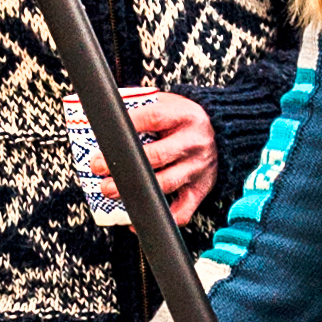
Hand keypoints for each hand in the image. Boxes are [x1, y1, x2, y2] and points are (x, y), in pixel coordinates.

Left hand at [83, 90, 216, 226]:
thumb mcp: (170, 104)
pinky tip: (136, 218)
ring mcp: (198, 169)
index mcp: (185, 116)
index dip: (130, 124)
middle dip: (124, 164)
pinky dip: (159, 217)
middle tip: (98, 167)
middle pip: (157, 155)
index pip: (154, 117)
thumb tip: (106, 115)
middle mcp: (194, 143)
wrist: (224, 132)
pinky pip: (181, 211)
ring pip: (166, 184)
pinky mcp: (200, 190)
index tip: (107, 133)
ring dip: (135, 190)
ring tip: (109, 190)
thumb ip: (144, 107)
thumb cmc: (184, 119)